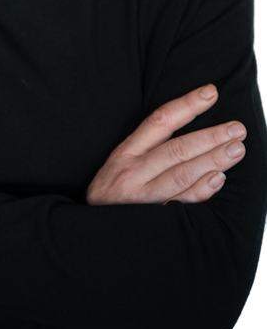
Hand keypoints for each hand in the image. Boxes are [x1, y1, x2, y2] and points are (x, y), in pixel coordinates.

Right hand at [86, 85, 246, 205]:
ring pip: (182, 174)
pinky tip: (219, 179)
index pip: (160, 121)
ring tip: (237, 149)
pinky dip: (202, 190)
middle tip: (238, 128)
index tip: (211, 92)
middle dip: (211, 136)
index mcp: (126, 152)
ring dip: (213, 160)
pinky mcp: (152, 220)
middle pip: (177, 148)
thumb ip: (148, 147)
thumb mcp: (120, 163)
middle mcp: (133, 172)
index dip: (187, 105)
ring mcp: (142, 197)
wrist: (91, 235)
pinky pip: (181, 203)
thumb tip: (190, 129)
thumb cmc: (112, 192)